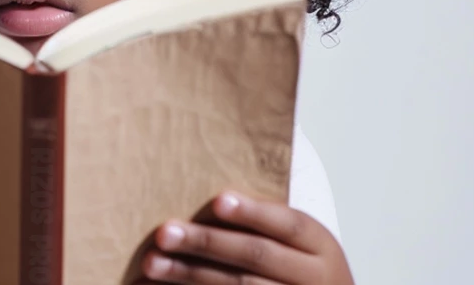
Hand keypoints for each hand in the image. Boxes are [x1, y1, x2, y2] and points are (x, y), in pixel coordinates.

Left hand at [139, 191, 353, 284]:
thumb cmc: (298, 267)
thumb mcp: (300, 245)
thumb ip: (265, 223)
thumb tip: (207, 196)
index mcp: (321, 246)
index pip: (288, 224)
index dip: (253, 212)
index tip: (217, 201)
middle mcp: (316, 278)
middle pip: (256, 256)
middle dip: (207, 243)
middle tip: (164, 232)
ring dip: (189, 275)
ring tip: (152, 262)